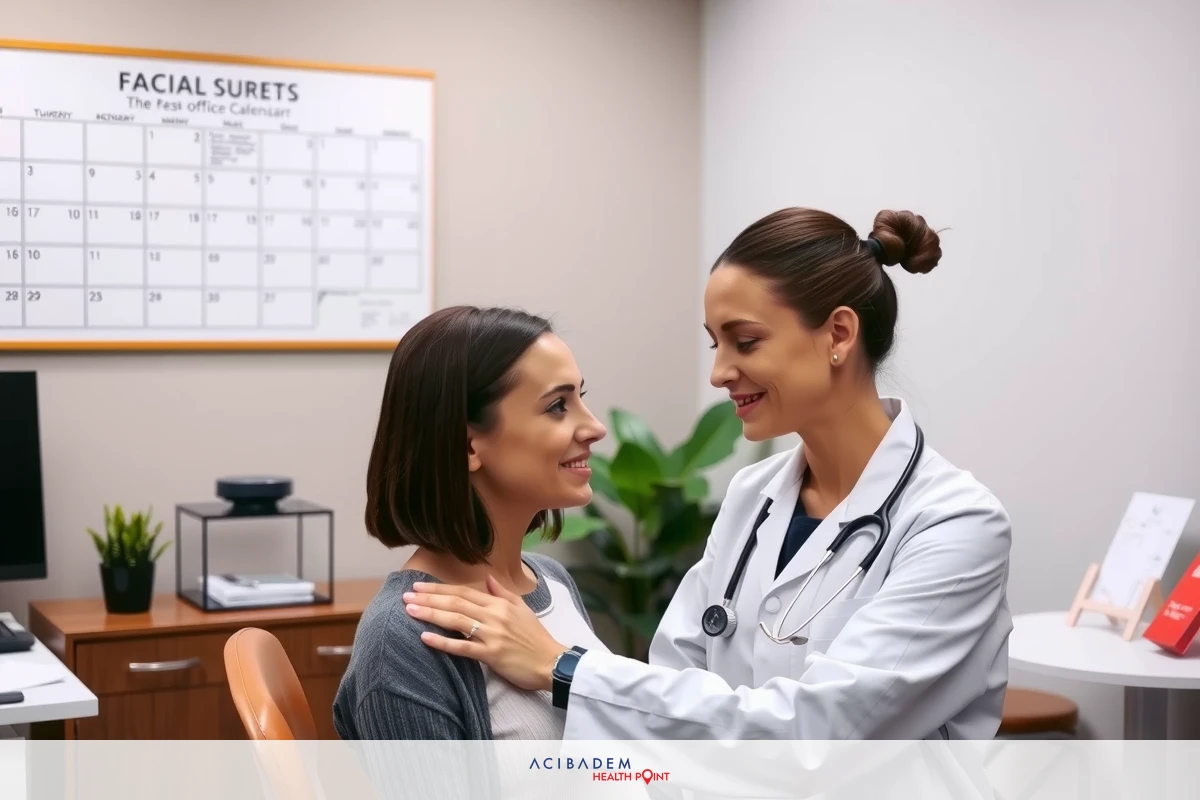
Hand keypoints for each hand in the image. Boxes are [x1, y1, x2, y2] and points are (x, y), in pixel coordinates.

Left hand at [404, 575, 566, 691]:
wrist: (551, 662)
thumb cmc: (536, 637)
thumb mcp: (522, 608)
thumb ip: (502, 592)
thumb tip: (487, 578)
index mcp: (500, 603)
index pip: (464, 592)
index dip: (440, 589)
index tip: (420, 587)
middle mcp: (494, 615)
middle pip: (456, 603)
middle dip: (429, 598)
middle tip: (407, 596)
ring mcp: (492, 634)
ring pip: (456, 620)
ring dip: (431, 614)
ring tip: (410, 611)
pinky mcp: (491, 654)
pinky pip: (462, 647)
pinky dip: (442, 642)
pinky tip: (425, 638)